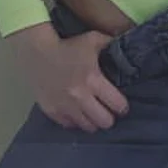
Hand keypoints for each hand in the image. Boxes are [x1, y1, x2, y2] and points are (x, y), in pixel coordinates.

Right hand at [6, 22, 130, 131]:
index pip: (118, 105)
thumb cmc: (67, 46)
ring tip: (92, 113)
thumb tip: (130, 45)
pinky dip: (75, 121)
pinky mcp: (52, 111)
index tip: (121, 105)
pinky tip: (77, 112)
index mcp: (93, 79)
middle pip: (105, 122)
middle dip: (109, 117)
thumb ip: (112, 44)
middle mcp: (80, 96)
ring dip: (93, 121)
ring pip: (88, 127)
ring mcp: (65, 106)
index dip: (122, 106)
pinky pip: (70, 125)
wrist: (36, 51)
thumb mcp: (93, 39)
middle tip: (107, 110)